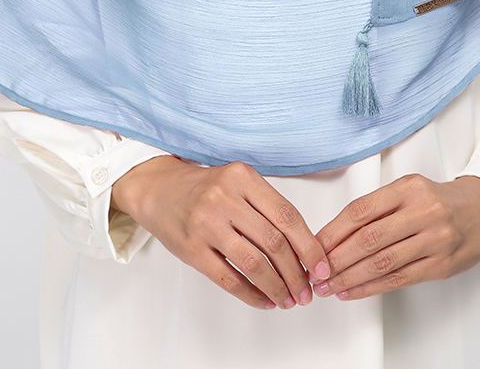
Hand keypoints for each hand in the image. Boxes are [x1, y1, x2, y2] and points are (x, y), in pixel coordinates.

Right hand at [111, 156, 329, 310]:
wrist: (158, 189)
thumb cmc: (205, 188)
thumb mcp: (237, 182)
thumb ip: (266, 206)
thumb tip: (303, 247)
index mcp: (243, 177)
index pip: (287, 215)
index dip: (308, 246)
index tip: (321, 267)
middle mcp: (225, 198)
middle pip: (274, 242)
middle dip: (297, 273)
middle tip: (306, 291)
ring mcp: (207, 224)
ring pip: (254, 264)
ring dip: (277, 288)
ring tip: (288, 300)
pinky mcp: (192, 249)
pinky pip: (229, 279)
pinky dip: (252, 294)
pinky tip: (264, 301)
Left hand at [312, 173, 479, 300]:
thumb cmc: (440, 201)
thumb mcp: (410, 189)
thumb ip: (379, 207)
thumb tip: (335, 233)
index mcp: (408, 187)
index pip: (361, 210)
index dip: (333, 231)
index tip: (314, 246)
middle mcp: (422, 211)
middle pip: (369, 238)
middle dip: (337, 259)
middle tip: (315, 272)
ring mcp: (434, 239)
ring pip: (382, 262)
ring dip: (350, 278)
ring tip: (329, 286)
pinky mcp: (441, 265)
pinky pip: (399, 279)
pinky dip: (371, 288)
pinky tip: (353, 292)